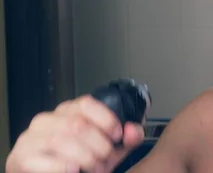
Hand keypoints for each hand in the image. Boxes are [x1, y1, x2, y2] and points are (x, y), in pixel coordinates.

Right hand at [5, 94, 144, 172]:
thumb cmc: (76, 160)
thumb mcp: (106, 149)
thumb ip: (125, 139)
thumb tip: (133, 131)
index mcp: (69, 111)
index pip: (87, 103)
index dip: (106, 120)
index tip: (116, 136)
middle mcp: (48, 119)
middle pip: (78, 124)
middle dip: (98, 146)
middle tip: (105, 160)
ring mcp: (32, 137)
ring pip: (61, 140)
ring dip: (84, 158)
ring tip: (93, 168)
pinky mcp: (21, 157)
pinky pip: (43, 159)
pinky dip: (62, 166)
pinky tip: (73, 170)